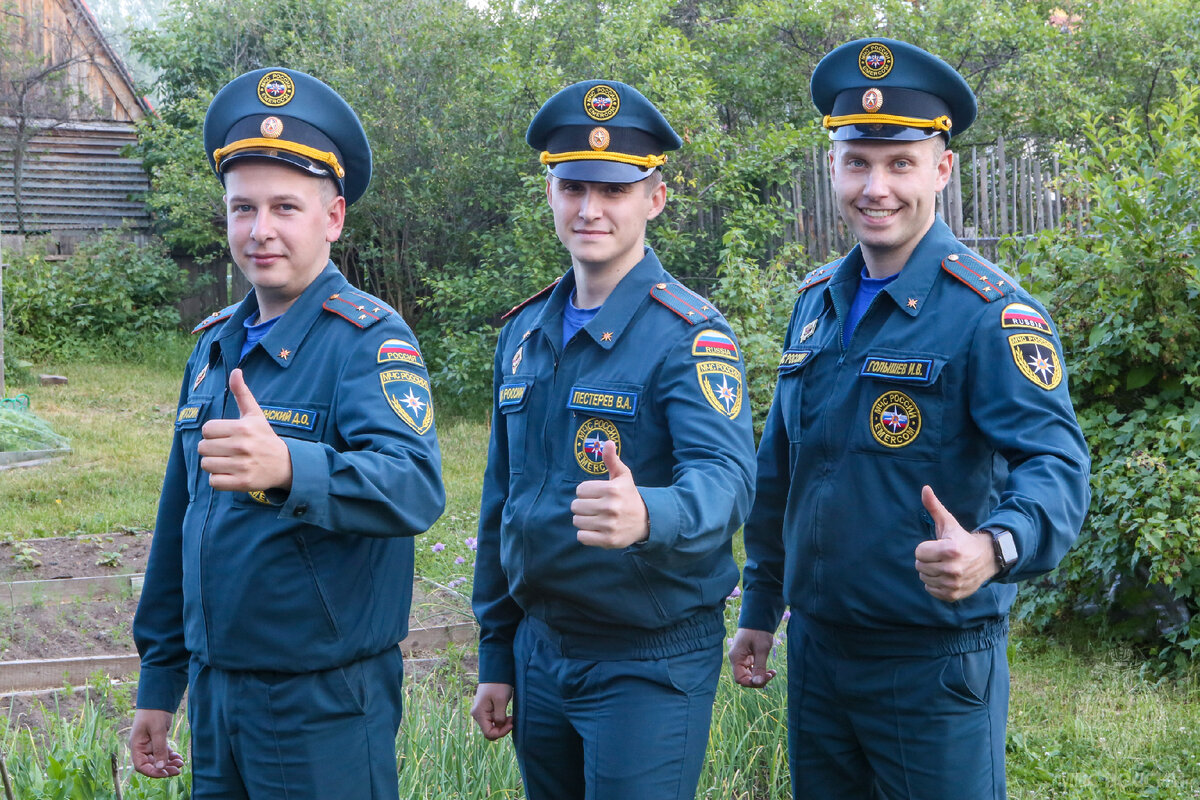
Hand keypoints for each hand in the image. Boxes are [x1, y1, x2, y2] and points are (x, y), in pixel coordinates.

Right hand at [130, 708, 183, 777]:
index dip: (153, 772)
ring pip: (159, 759)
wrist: (158, 698)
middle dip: (164, 768)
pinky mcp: (157, 740)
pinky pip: (163, 752)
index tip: (166, 773)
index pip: (141, 766)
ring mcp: (149, 744)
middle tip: (178, 770)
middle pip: (151, 764)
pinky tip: (179, 758)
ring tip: (181, 764)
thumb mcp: (157, 731)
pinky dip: (171, 755)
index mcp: (137, 746)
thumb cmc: (154, 713)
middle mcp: (142, 747)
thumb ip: (159, 749)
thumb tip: (161, 767)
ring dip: (169, 763)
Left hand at [198, 368, 292, 491]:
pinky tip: (230, 473)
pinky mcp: (242, 482)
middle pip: (203, 447)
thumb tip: (235, 371)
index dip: (213, 432)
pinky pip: (214, 482)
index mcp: (242, 428)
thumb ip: (242, 393)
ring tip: (227, 461)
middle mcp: (242, 446)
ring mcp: (242, 465)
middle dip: (211, 448)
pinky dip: (218, 479)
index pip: (207, 429)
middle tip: (226, 449)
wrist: (286, 464)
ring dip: (213, 464)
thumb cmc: (265, 437)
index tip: (225, 435)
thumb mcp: (255, 415)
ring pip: (206, 464)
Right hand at [470, 683, 513, 740]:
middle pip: (490, 731)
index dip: (501, 733)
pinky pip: (493, 720)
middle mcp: (477, 714)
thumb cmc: (498, 684)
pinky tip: (507, 715)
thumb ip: (499, 717)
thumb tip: (499, 726)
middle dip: (502, 728)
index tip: (511, 724)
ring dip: (502, 724)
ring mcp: (481, 712)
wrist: (496, 672)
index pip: (489, 733)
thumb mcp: (501, 701)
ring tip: (511, 716)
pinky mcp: (486, 710)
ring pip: (492, 726)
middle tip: (512, 720)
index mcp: (479, 713)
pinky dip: (501, 719)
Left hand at [572, 441, 648, 548]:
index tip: (597, 495)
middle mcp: (610, 507)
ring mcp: (609, 525)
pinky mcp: (608, 540)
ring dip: (583, 520)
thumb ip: (612, 459)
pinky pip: (582, 536)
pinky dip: (586, 534)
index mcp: (612, 490)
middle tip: (595, 507)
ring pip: (577, 521)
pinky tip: (596, 530)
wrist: (646, 520)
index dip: (586, 492)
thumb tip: (607, 442)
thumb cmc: (629, 495)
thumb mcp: (623, 476)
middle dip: (583, 506)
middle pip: (576, 506)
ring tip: (596, 518)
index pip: (580, 490)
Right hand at [728, 627, 776, 688]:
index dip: (752, 682)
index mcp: (736, 657)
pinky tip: (770, 670)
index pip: (740, 679)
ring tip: (773, 672)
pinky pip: (752, 668)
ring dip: (760, 676)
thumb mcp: (761, 650)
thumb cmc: (759, 631)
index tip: (766, 677)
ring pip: (749, 674)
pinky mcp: (747, 656)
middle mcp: (736, 659)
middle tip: (771, 674)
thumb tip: (757, 683)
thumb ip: (759, 667)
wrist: (760, 617)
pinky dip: (761, 670)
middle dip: (758, 679)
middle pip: (745, 678)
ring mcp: (742, 658)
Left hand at [914, 485, 997, 601]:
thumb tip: (925, 488)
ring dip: (930, 572)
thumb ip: (934, 507)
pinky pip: (931, 590)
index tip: (937, 546)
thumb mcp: (948, 523)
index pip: (918, 553)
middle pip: (919, 566)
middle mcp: (953, 569)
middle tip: (941, 556)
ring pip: (924, 578)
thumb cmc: (961, 539)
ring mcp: (954, 584)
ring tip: (944, 565)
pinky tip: (945, 576)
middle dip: (927, 560)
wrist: (987, 559)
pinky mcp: (953, 595)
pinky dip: (934, 584)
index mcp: (950, 550)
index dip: (925, 548)